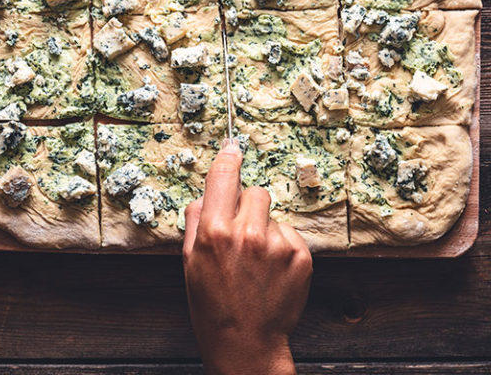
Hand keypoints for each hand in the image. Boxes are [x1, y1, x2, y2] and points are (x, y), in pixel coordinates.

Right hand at [183, 140, 311, 374]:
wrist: (246, 343)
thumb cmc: (212, 304)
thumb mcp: (189, 261)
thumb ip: (196, 220)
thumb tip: (205, 193)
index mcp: (214, 231)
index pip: (223, 176)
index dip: (228, 157)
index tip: (233, 147)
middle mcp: (247, 233)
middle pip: (255, 191)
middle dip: (247, 205)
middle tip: (241, 233)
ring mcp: (277, 244)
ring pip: (272, 213)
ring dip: (264, 226)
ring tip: (256, 259)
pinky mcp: (301, 255)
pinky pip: (289, 233)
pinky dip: (281, 245)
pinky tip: (272, 270)